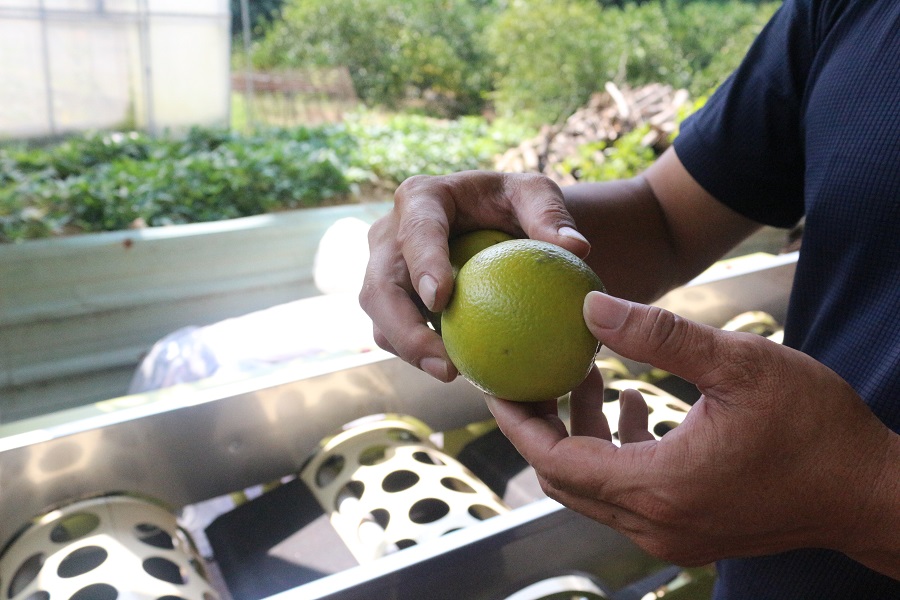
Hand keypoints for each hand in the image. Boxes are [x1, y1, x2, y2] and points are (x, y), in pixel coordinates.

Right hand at [359, 171, 590, 380]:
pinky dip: (425, 357)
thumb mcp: (535, 194)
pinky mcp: (397, 306)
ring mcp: (388, 274)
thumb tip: (576, 247)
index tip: (441, 298)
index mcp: (420, 199)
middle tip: (444, 364)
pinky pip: (400, 337)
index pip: (415, 231)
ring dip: (410, 352)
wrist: (495, 222)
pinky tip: (464, 374)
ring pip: (381, 320)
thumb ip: (550, 213)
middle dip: (403, 329)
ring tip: (452, 374)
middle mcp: (390, 237)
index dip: (422, 264)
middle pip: (380, 287)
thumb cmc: (515, 204)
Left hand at [487, 291, 897, 568]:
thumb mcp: (738, 364)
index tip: (498, 382)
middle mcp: (655, 522)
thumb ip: (659, 336)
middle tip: (532, 375)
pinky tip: (635, 404)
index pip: (555, 461)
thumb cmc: (815, 427)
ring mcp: (672, 534)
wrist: (872, 492)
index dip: (518, 422)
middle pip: (565, 479)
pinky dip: (617, 451)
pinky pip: (627, 495)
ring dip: (582, 435)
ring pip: (595, 488)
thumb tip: (590, 307)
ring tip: (589, 377)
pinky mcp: (690, 530)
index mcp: (658, 485)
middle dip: (541, 426)